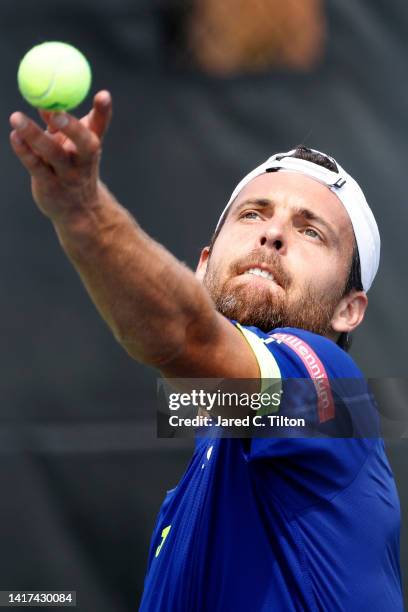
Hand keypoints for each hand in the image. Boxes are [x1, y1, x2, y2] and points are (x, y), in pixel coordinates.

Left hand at [9, 90, 111, 224]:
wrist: (79, 210)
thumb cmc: (76, 168)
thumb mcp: (78, 145)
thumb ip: (65, 123)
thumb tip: (45, 103)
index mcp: (92, 145)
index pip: (100, 125)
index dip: (103, 111)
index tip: (104, 95)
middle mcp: (84, 160)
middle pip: (84, 142)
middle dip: (72, 127)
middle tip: (54, 111)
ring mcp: (68, 174)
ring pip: (53, 153)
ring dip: (34, 135)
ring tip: (16, 117)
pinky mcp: (50, 185)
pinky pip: (35, 165)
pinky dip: (23, 150)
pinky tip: (15, 137)